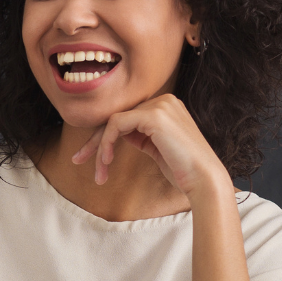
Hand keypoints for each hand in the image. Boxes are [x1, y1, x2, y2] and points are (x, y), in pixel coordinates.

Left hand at [71, 93, 229, 198]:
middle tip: (78, 160)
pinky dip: (106, 144)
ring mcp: (160, 105)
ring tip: (99, 173)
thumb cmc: (183, 171)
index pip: (126, 117)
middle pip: (117, 117)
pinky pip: (116, 125)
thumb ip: (140, 136)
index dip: (104, 137)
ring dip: (100, 148)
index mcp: (166, 106)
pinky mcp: (154, 115)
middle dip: (95, 141)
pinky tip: (106, 162)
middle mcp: (163, 100)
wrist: (204, 180)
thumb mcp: (157, 149)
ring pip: (113, 122)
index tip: (90, 159)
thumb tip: (117, 133)